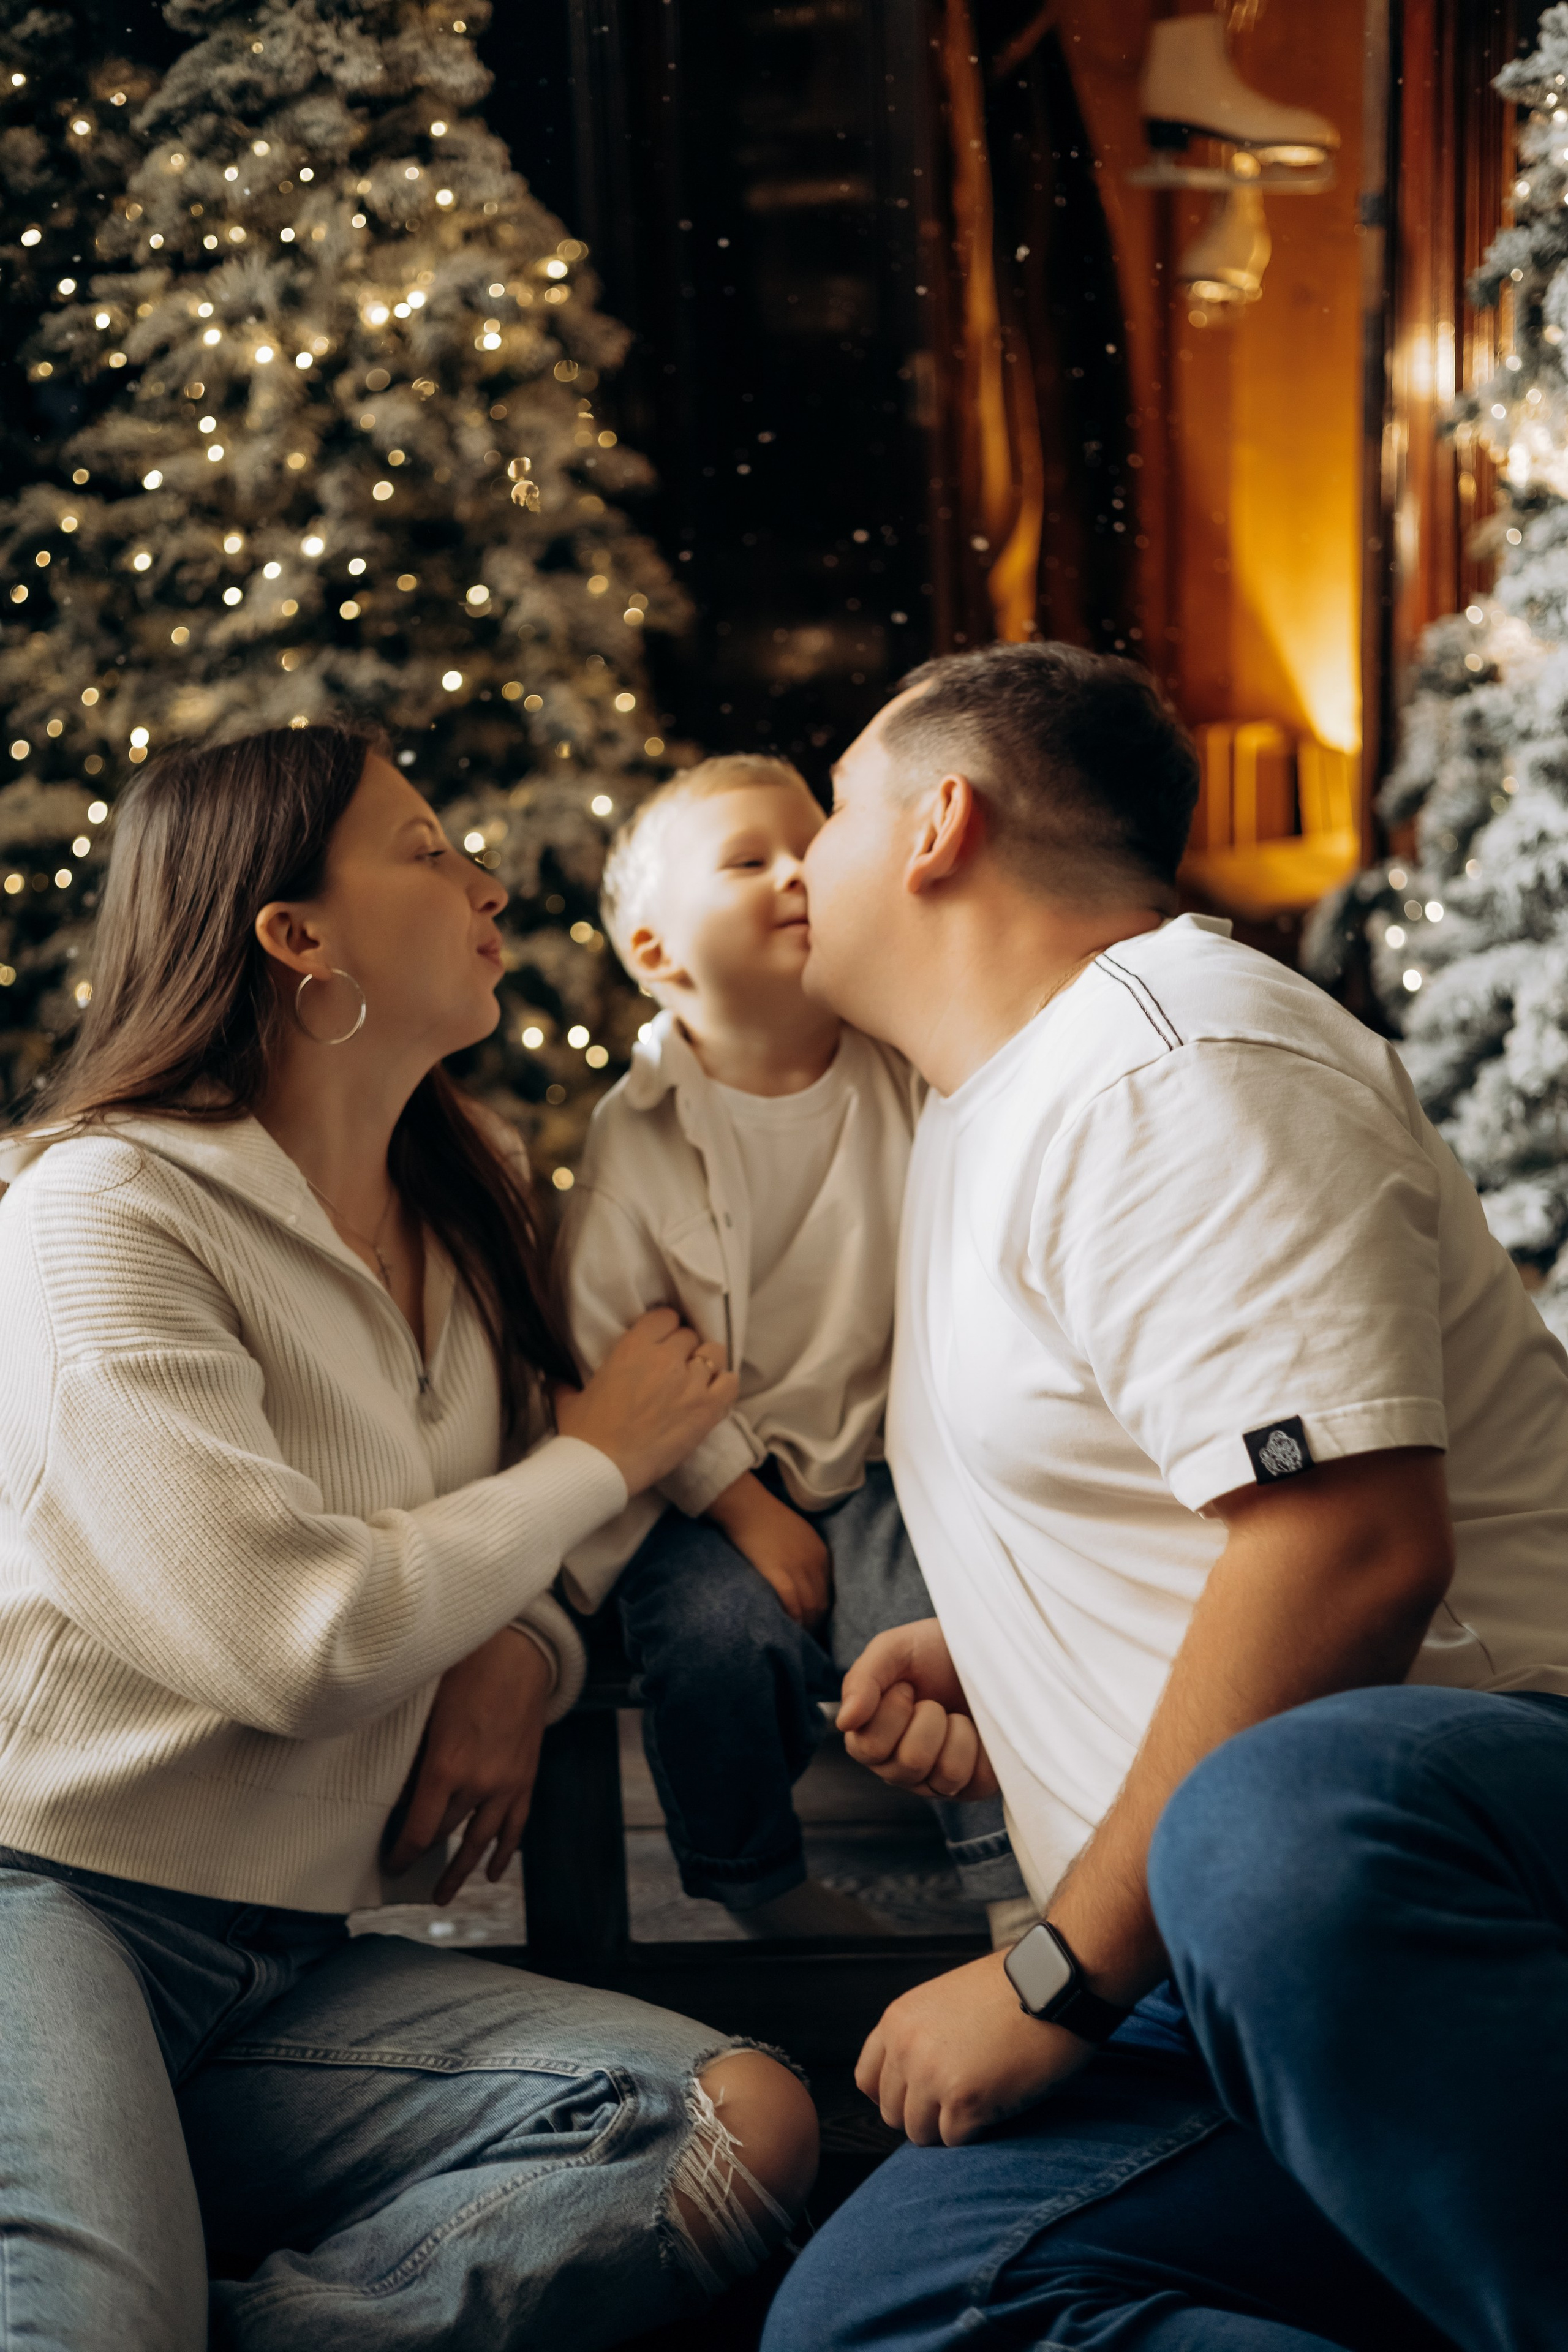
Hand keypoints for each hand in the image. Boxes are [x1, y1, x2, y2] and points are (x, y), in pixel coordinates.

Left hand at [385, 1625, 551, 1902]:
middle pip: (446, 1833)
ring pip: (481, 1841)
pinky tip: (494, 1871)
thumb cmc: (465, 1672)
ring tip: (445, 1894)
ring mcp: (507, 1784)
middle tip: (406, 1869)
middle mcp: (478, 1784)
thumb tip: (395, 1792)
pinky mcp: (526, 1778)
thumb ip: (411, 1755)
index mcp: (446, 1767)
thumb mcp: (427, 1712)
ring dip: (462, 1871)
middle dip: (424, 1854)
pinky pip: (516, 1826)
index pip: (419, 1830)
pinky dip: (505, 1851)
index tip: (390, 1866)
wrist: (519, 1653)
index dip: (403, 1854)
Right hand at [555, 1308, 738, 1494]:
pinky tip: (714, 1395)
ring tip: (699, 1379)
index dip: (666, 1328)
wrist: (602, 1468)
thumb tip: (551, 1379)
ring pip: (714, 1353)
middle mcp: (664, 1358)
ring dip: (707, 1363)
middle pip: (689, 1335)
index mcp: (632, 1348)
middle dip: (684, 1349)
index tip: (663, 1341)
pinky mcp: (706, 1408)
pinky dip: (724, 1385)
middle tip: (676, 1368)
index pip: (664, 1316)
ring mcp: (689, 1382)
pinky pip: (730, 1382)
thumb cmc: (583, 1435)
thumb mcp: (568, 1401)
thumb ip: (564, 1384)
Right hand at [707, 1471, 832, 1626]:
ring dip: (805, 1627)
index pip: (828, 1592)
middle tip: (804, 1638)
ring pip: (810, 1607)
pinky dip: (793, 1620)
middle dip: (816, 1624)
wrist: (748, 1506)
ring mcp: (798, 1569)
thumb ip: (805, 1555)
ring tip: (795, 1639)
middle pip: (822, 1603)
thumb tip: (802, 1578)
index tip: (813, 1624)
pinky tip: (787, 1630)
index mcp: (820, 1554)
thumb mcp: (798, 1534)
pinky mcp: (780, 1574)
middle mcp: (815, 1563)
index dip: (821, 1612)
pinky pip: (793, 1605)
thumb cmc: (766, 1518)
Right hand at [837, 1619, 999, 1799]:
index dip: (892, 1710)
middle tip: (933, 1700)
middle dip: (928, 1718)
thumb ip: (862, 1680)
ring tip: (956, 1715)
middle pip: (910, 1763)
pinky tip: (977, 1730)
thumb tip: (845, 1721)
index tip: (906, 1685)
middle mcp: (900, 1768)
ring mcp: (938, 1780)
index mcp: (872, 1740)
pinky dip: (983, 1748)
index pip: (869, 1748)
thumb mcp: (892, 1650)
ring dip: (958, 1732)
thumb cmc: (931, 1652)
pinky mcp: (975, 1784)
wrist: (979, 1646)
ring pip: (947, 1775)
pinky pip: (979, 1781)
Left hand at [857, 1950, 1092, 2144]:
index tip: (919, 2096)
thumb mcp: (945, 2000)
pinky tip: (997, 2103)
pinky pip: (955, 2140)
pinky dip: (976, 2132)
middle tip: (959, 2101)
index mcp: (897, 2020)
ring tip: (980, 2101)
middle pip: (893, 2113)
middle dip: (923, 2114)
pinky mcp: (964, 2101)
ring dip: (948, 2127)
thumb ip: (921, 2035)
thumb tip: (913, 2080)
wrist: (1053, 1982)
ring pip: (920, 2134)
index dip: (894, 2094)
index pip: (867, 2081)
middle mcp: (905, 2049)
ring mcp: (932, 2076)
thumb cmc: (1010, 1988)